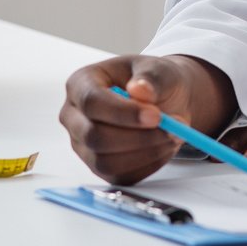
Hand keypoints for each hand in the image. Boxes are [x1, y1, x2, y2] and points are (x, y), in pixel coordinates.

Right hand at [59, 53, 233, 184]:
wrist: (163, 100)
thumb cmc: (153, 81)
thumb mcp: (158, 69)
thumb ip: (151, 78)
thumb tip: (140, 90)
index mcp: (80, 84)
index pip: (91, 102)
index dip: (123, 112)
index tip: (156, 116)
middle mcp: (74, 117)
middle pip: (94, 136)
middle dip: (137, 137)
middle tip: (172, 129)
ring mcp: (83, 145)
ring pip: (106, 162)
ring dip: (145, 153)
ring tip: (172, 136)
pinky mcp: (98, 167)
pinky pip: (119, 176)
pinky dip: (147, 165)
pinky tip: (163, 147)